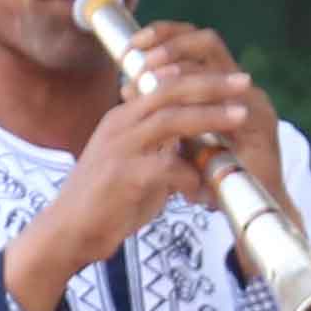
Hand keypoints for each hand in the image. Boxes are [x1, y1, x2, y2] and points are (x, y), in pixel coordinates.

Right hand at [1, 21, 272, 310]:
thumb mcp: (133, 165)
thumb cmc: (104, 203)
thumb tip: (193, 146)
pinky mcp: (124, 176)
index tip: (229, 77)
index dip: (197, 77)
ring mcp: (120, 148)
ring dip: (210, 116)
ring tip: (241, 114)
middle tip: (243, 81)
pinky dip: (193, 176)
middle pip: (169, 91)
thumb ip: (160, 150)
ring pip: (171, 119)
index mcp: (122, 118)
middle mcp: (119, 125)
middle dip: (210, 84)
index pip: (163, 84)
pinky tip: (204, 190)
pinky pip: (169, 167)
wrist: (67, 233)